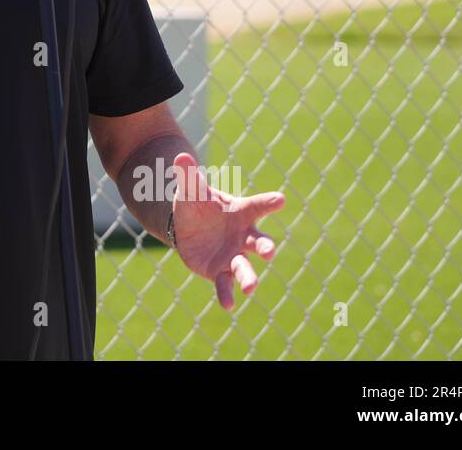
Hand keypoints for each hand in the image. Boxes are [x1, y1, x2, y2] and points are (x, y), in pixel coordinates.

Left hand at [169, 152, 283, 310]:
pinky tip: (229, 305)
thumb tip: (180, 155)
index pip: (257, 205)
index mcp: (240, 212)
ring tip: (250, 288)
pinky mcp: (221, 271)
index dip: (269, 202)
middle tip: (269, 251)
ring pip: (245, 267)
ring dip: (249, 277)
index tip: (281, 199)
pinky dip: (227, 294)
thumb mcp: (190, 190)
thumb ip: (189, 175)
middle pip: (258, 240)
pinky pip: (226, 284)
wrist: (188, 228)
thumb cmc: (197, 205)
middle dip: (264, 245)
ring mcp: (234, 255)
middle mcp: (243, 236)